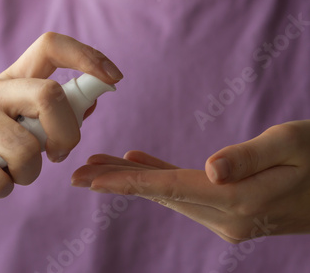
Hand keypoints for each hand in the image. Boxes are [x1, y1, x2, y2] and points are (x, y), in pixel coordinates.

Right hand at [0, 32, 122, 198]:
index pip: (52, 45)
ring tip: (13, 174)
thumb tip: (91, 103)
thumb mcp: (0, 115)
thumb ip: (41, 109)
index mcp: (6, 80)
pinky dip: (2, 191)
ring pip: (28, 150)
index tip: (113, 78)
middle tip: (58, 152)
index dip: (89, 56)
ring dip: (30, 174)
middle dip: (68, 133)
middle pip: (50, 96)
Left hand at [71, 120, 309, 242]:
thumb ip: (249, 156)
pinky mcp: (231, 209)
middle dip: (116, 182)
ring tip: (96, 167)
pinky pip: (186, 192)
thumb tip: (208, 169)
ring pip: (168, 193)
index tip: (87, 179)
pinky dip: (160, 177)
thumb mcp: (292, 145)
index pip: (167, 189)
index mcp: (238, 200)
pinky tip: (138, 161)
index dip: (124, 182)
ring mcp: (228, 217)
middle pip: (160, 193)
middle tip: (75, 173)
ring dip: (133, 179)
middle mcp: (227, 216)